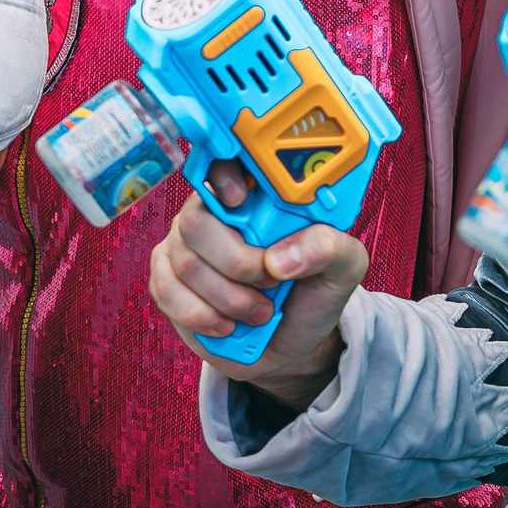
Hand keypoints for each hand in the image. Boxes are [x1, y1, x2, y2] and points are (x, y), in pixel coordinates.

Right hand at [147, 159, 366, 413]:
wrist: (288, 344)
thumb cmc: (312, 295)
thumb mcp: (342, 267)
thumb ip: (327, 247)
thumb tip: (281, 258)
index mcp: (254, 197)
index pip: (223, 164)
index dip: (222, 175)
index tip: (238, 199)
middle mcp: (212, 214)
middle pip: (197, 222)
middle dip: (238, 263)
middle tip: (271, 283)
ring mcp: (183, 246)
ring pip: (186, 263)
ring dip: (229, 299)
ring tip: (260, 311)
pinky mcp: (166, 282)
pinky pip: (167, 292)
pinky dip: (201, 316)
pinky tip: (227, 324)